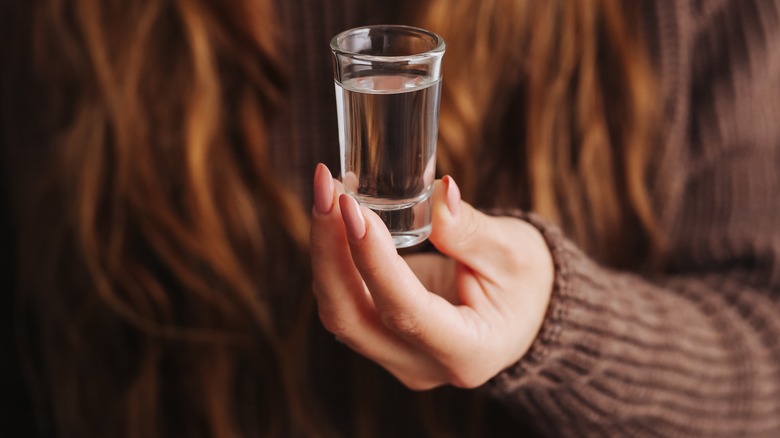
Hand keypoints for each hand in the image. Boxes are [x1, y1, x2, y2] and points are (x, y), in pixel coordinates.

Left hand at [310, 164, 553, 389]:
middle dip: (329, 249)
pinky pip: (344, 298)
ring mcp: (396, 356)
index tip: (352, 207)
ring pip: (339, 310)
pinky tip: (334, 213)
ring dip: (325, 248)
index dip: (372, 260)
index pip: (405, 312)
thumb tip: (435, 194)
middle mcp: (422, 365)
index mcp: (467, 352)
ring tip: (328, 190)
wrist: (527, 311)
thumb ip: (470, 230)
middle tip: (327, 188)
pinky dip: (334, 255)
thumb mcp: (514, 252)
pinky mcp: (381, 335)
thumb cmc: (527, 284)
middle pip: (351, 318)